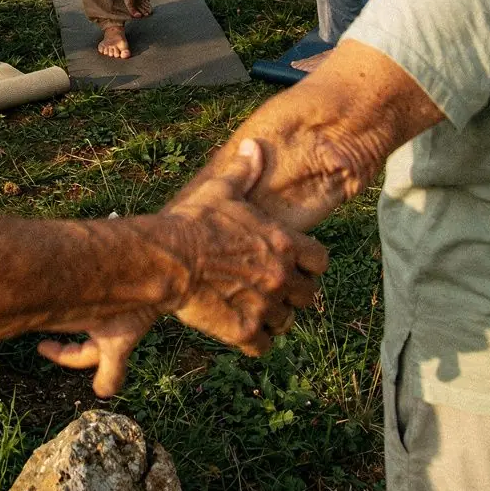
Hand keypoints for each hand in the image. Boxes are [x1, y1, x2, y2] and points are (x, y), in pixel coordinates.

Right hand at [166, 140, 325, 351]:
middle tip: (271, 288)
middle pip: (308, 295)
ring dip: (274, 317)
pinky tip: (240, 327)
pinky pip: (265, 345)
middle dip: (293, 293)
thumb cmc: (195, 221)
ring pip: (286, 322)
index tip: (294, 264)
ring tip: (254, 308)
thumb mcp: (222, 190)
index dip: (309, 264)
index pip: (321, 261)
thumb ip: (245, 171)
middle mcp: (281, 276)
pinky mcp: (246, 331)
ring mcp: (266, 305)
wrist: (168, 257)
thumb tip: (252, 145)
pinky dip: (256, 340)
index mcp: (283, 243)